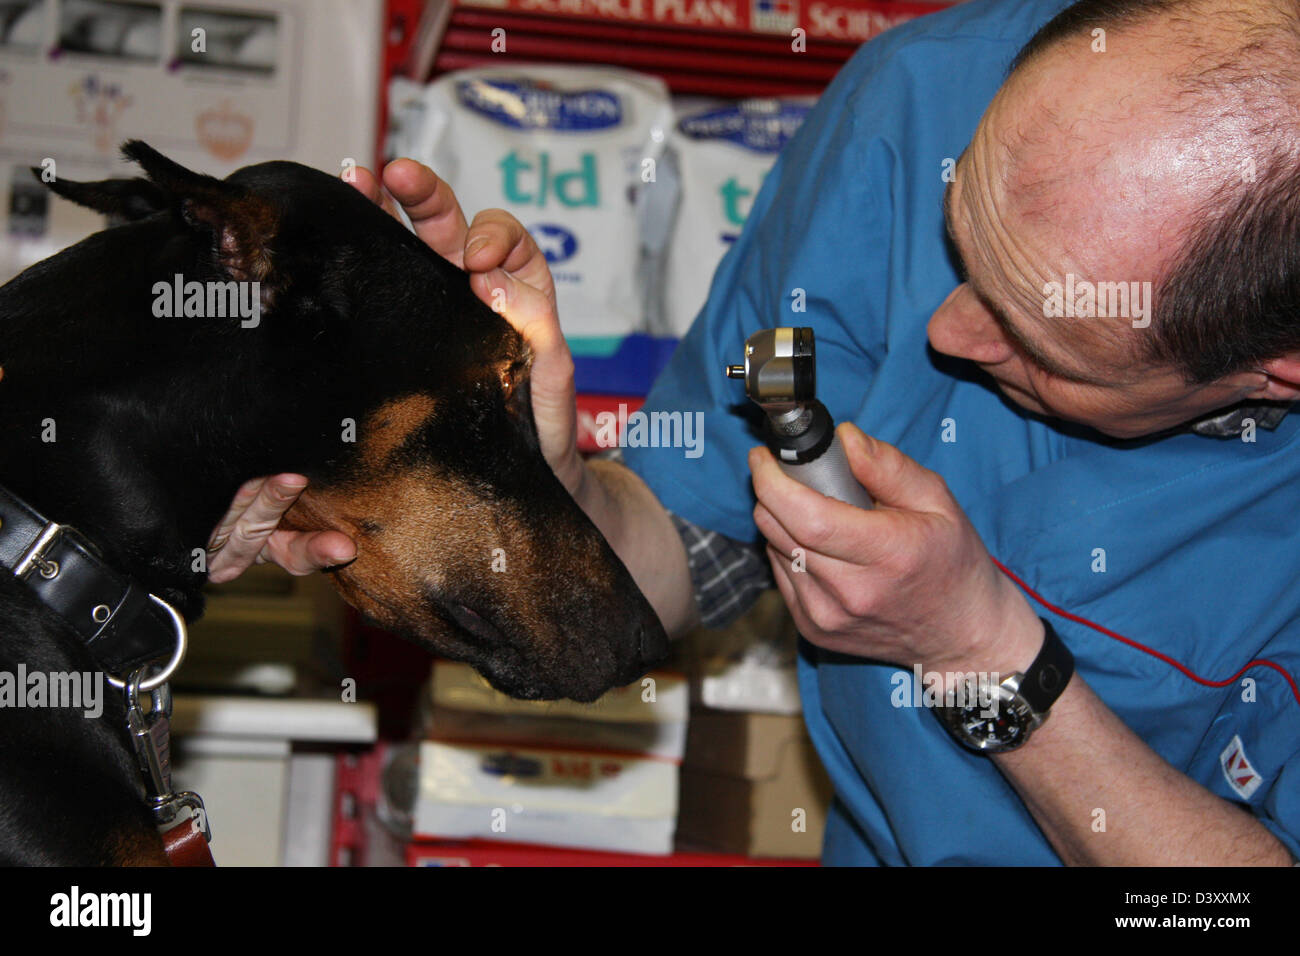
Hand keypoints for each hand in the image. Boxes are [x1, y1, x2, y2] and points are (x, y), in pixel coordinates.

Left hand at [207, 160, 579, 583]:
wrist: (507, 498)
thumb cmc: (440, 449)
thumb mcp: (385, 400)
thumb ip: (353, 360)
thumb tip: (293, 320)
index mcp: (427, 300)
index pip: (403, 235)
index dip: (381, 200)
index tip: (352, 177)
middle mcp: (472, 298)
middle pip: (453, 224)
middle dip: (427, 193)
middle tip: (400, 175)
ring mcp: (514, 322)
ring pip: (509, 249)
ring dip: (489, 236)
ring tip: (469, 255)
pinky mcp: (547, 358)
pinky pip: (543, 316)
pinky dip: (523, 298)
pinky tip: (493, 292)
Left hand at [750, 423, 1042, 677]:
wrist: (958, 635)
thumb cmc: (951, 561)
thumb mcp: (937, 501)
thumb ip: (889, 467)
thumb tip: (844, 438)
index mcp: (887, 554)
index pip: (807, 516)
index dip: (774, 482)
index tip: (765, 457)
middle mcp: (851, 592)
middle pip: (780, 530)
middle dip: (771, 491)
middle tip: (787, 472)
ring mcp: (827, 617)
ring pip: (774, 549)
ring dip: (780, 520)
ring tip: (815, 510)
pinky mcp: (813, 629)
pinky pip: (780, 573)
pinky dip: (788, 549)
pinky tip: (819, 544)